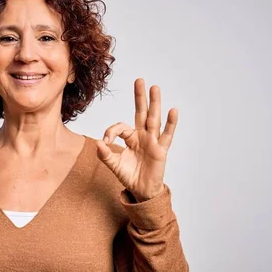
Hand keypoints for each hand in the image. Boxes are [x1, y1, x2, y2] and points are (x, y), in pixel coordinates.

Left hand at [96, 78, 177, 200]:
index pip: (121, 127)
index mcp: (131, 138)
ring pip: (154, 119)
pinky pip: (167, 135)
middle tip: (139, 80)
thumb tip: (98, 143)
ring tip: (155, 88)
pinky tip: (173, 110)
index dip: (111, 132)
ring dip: (154, 103)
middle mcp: (143, 136)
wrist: (141, 191)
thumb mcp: (114, 165)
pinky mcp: (161, 150)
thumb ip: (105, 155)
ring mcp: (153, 141)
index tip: (105, 143)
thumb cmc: (129, 176)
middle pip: (141, 113)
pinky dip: (171, 123)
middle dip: (140, 97)